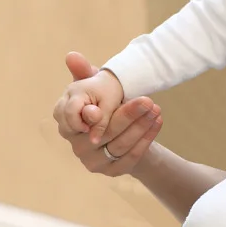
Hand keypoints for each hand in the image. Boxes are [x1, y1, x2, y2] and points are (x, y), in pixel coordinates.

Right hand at [53, 52, 162, 176]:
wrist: (121, 134)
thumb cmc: (104, 106)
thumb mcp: (95, 87)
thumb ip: (85, 72)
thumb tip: (72, 55)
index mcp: (68, 124)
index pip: (80, 121)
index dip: (99, 113)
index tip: (117, 98)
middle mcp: (77, 146)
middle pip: (105, 132)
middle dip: (129, 115)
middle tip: (149, 101)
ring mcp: (94, 162)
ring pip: (121, 144)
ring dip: (142, 126)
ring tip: (156, 110)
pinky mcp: (113, 171)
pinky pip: (132, 156)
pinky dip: (147, 139)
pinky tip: (157, 123)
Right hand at [58, 69, 123, 143]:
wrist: (110, 81)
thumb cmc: (112, 92)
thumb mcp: (110, 107)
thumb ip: (101, 123)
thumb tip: (93, 142)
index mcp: (77, 91)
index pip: (70, 112)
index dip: (78, 124)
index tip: (90, 129)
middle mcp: (67, 93)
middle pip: (59, 115)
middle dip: (72, 126)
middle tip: (88, 128)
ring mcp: (64, 97)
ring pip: (57, 116)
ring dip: (69, 125)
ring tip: (85, 126)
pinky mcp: (64, 103)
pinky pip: (60, 116)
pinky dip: (69, 122)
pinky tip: (81, 124)